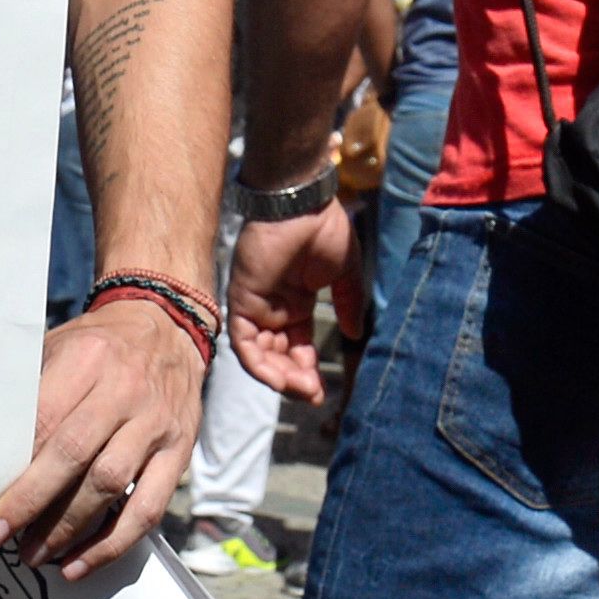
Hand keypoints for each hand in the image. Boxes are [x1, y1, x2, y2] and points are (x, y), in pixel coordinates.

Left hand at [0, 296, 207, 572]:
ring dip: (68, 529)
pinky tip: (80, 565)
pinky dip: (113, 543)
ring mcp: (156, 423)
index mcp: (88, 359)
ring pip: (110, 484)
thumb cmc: (99, 345)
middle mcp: (125, 390)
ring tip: (34, 554)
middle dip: (32, 503)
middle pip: (74, 455)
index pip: (45, 421)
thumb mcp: (61, 345)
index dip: (14, 470)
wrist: (169, 328)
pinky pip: (149, 508)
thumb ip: (31, 389)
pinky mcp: (180, 451)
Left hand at [226, 198, 353, 403]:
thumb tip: (356, 335)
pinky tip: (279, 378)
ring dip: (278, 377)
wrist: (304, 203)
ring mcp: (255, 306)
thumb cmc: (325, 229)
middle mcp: (273, 309)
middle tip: (313, 395)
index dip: (307, 371)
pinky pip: (244, 343)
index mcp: (296, 304)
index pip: (297, 348)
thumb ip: (347, 304)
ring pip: (259, 356)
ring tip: (302, 389)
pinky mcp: (241, 301)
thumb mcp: (344, 273)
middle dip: (294, 380)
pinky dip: (258, 364)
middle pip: (278, 357)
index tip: (322, 391)